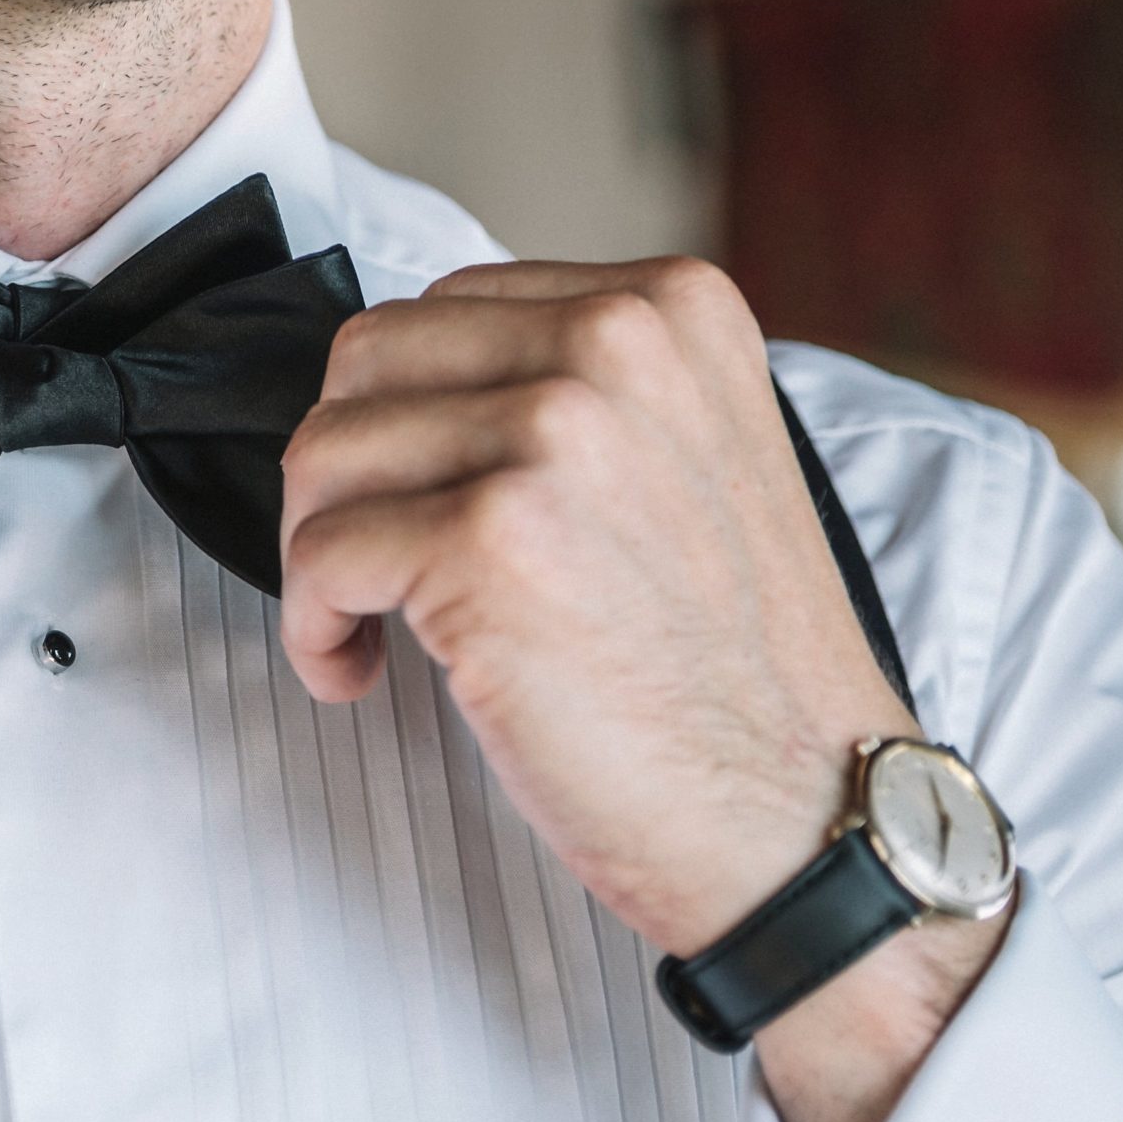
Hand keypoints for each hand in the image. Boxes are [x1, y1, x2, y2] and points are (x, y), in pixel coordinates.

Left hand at [276, 257, 1002, 1121]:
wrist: (808, 816)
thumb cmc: (731, 669)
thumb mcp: (690, 458)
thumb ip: (577, 392)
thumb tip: (415, 388)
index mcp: (667, 305)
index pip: (442, 310)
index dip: (404, 420)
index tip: (421, 505)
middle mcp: (615, 344)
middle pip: (365, 364)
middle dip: (346, 474)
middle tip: (374, 569)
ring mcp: (554, 435)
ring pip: (322, 454)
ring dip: (319, 554)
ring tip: (371, 627)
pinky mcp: (487, 538)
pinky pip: (318, 554)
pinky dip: (314, 625)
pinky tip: (363, 673)